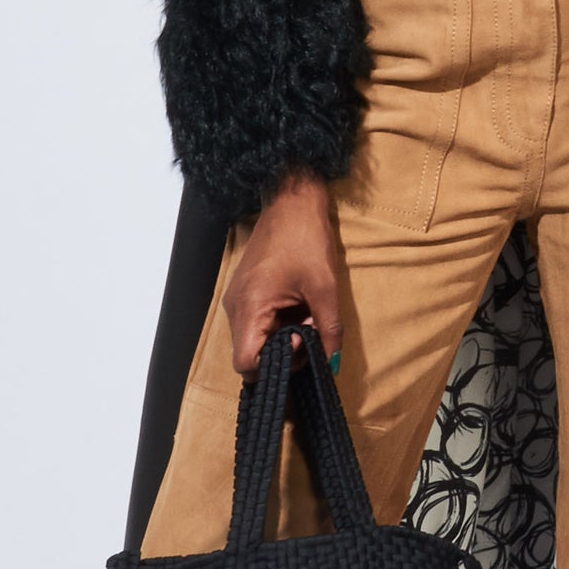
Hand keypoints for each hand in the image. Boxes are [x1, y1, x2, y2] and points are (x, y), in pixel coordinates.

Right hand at [223, 172, 344, 377]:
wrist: (292, 203)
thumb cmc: (306, 239)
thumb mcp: (325, 289)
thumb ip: (329, 330)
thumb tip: (332, 361)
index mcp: (250, 307)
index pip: (246, 363)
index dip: (275, 365)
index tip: (300, 342)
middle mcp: (236, 308)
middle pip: (252, 353)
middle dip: (286, 349)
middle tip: (312, 326)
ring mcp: (238, 300)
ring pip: (257, 338)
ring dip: (285, 335)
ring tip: (308, 312)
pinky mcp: (245, 293)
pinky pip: (259, 322)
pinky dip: (280, 323)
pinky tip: (299, 305)